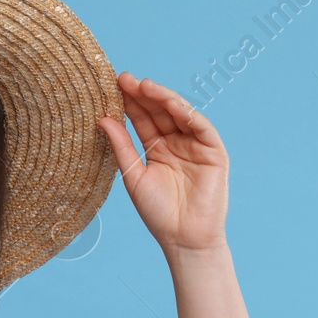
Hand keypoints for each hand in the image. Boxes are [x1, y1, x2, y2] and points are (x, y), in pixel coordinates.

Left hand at [97, 72, 229, 260]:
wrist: (184, 239)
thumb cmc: (158, 213)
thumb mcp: (134, 176)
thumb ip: (122, 147)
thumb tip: (102, 119)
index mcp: (158, 148)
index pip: (143, 119)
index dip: (130, 103)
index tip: (112, 85)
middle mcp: (177, 143)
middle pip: (160, 112)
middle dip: (143, 95)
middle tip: (124, 79)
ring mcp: (196, 145)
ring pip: (180, 114)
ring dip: (163, 98)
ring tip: (144, 85)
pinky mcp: (214, 152)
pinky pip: (201, 127)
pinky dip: (187, 113)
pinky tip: (171, 102)